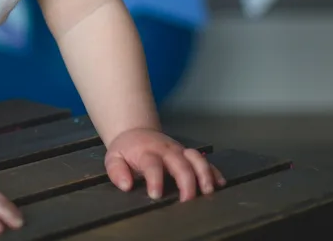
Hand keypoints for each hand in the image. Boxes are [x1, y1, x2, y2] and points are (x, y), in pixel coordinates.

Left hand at [103, 127, 225, 201]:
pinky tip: (219, 182)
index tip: (156, 195)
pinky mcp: (188, 155)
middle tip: (187, 200)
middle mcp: (166, 150)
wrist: (136, 132)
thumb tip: (126, 185)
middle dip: (186, 181)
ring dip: (204, 174)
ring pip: (196, 159)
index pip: (152, 164)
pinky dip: (213, 171)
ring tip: (208, 191)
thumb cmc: (126, 149)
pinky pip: (204, 161)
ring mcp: (180, 151)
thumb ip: (117, 171)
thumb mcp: (113, 157)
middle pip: (180, 163)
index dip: (155, 179)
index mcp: (147, 152)